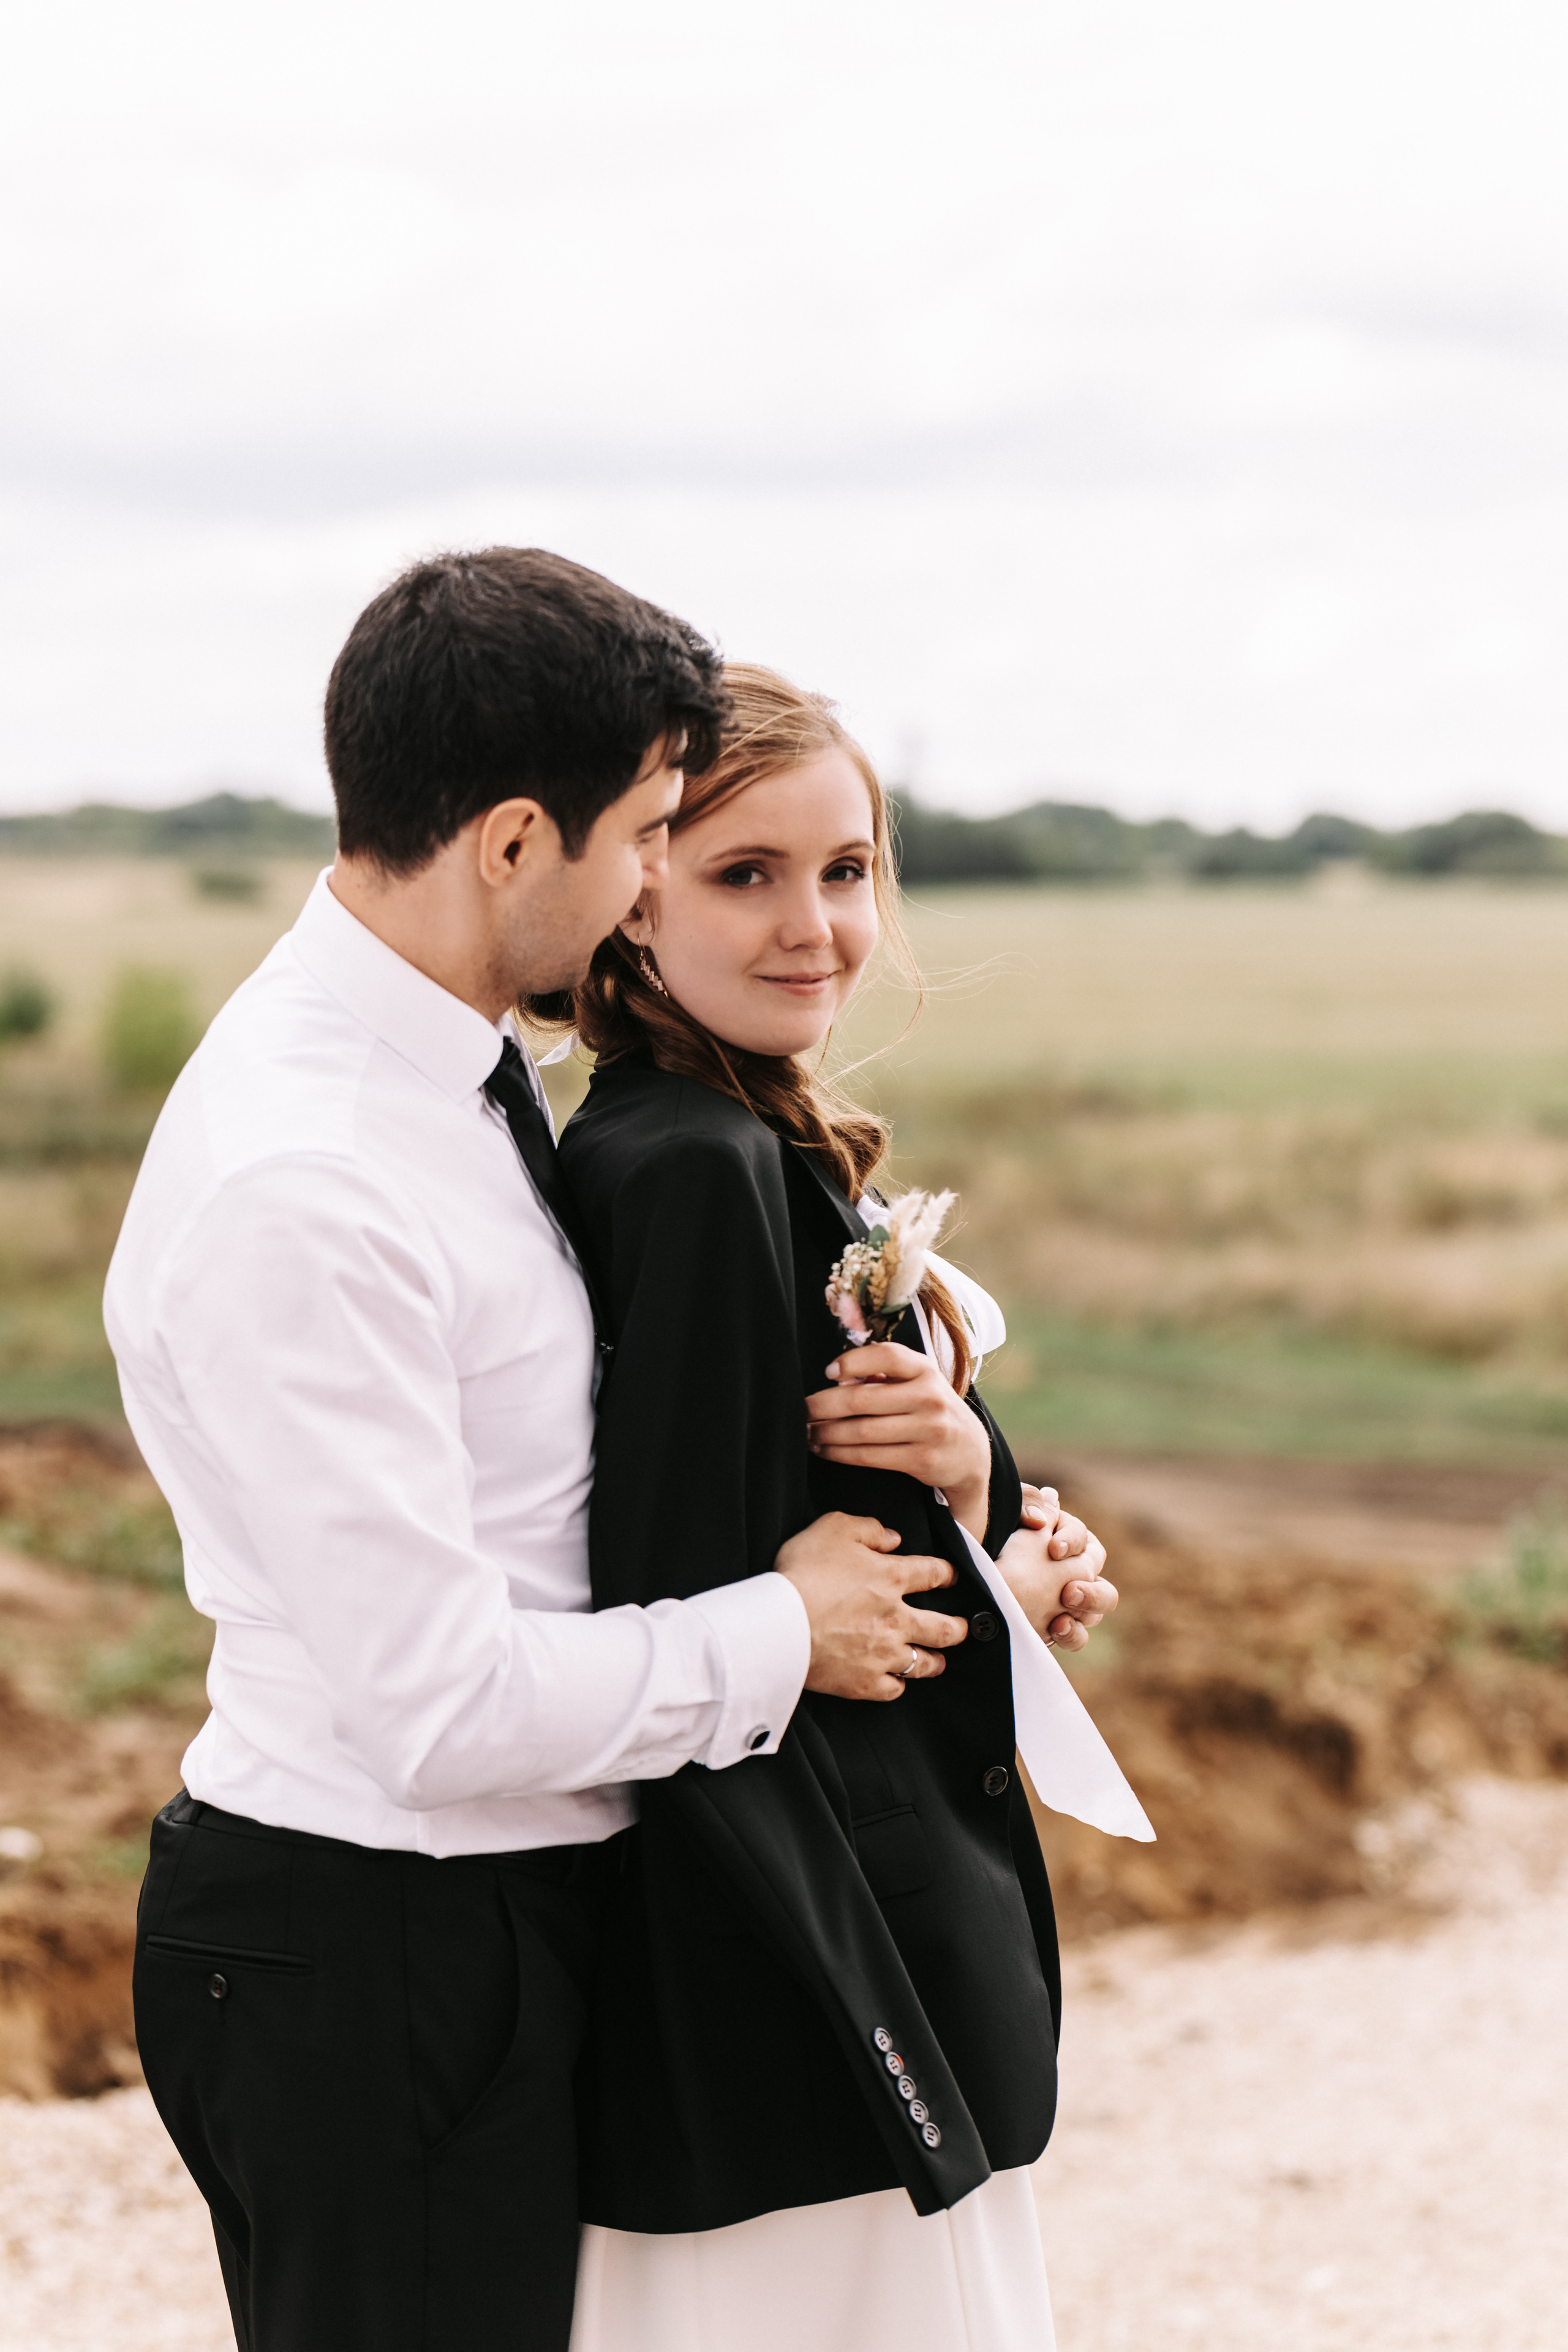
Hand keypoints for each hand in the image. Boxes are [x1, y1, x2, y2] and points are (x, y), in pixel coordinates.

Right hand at [774, 1512, 968, 1700]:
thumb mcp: (832, 1529)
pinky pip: (894, 1689)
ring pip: (925, 1663)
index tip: (951, 1577)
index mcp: (892, 1577)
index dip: (947, 1574)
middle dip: (959, 1628)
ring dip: (936, 1661)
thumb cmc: (801, 1574)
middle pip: (946, 1628)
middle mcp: (897, 1618)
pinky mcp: (865, 1683)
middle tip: (963, 1628)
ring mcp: (883, 1654)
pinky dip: (898, 1684)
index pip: (935, 1574)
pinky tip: (896, 1681)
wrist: (777, 1625)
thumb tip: (893, 1538)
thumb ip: (868, 1528)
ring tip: (938, 1660)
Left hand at [805, 1342, 992, 1538]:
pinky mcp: (922, 1459)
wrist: (970, 1452)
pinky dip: (840, 1453)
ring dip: (826, 1433)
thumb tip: (837, 1376)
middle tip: (801, 1410)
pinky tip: (824, 1450)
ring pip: (862, 1432)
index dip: (852, 1362)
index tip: (827, 1372)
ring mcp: (928, 1430)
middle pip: (863, 1399)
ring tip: (807, 1433)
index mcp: (925, 1370)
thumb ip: (884, 1373)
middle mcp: (929, 1396)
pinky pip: (869, 1456)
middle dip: (823, 1406)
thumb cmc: (930, 1408)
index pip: (887, 1355)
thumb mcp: (919, 1381)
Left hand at [998, 1485, 1117, 1652]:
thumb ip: (1029, 1501)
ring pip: (1095, 1612)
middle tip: (1068, 1591)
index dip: (1074, 1542)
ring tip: (1064, 1613)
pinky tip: (1055, 1628)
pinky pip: (1076, 1637)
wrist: (958, 1580)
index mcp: (1064, 1545)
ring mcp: (1064, 1606)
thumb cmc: (982, 1537)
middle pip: (1103, 1581)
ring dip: (1088, 1609)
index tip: (1053, 1548)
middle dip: (1092, 1589)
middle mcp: (1070, 1576)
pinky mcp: (1051, 1629)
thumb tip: (1051, 1497)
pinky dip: (1072, 1634)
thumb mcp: (1002, 1513)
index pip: (1086, 1542)